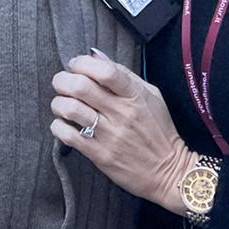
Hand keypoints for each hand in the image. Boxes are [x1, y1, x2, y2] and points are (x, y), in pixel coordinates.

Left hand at [50, 51, 195, 214]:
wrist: (169, 172)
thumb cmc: (160, 130)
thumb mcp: (151, 96)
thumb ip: (124, 74)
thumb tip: (95, 56)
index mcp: (135, 96)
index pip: (105, 71)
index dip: (83, 63)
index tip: (75, 64)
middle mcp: (121, 113)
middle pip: (80, 87)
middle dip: (62, 80)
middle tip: (61, 82)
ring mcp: (110, 135)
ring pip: (71, 109)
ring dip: (58, 103)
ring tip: (61, 104)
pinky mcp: (100, 155)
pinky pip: (69, 136)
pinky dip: (59, 127)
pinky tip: (63, 125)